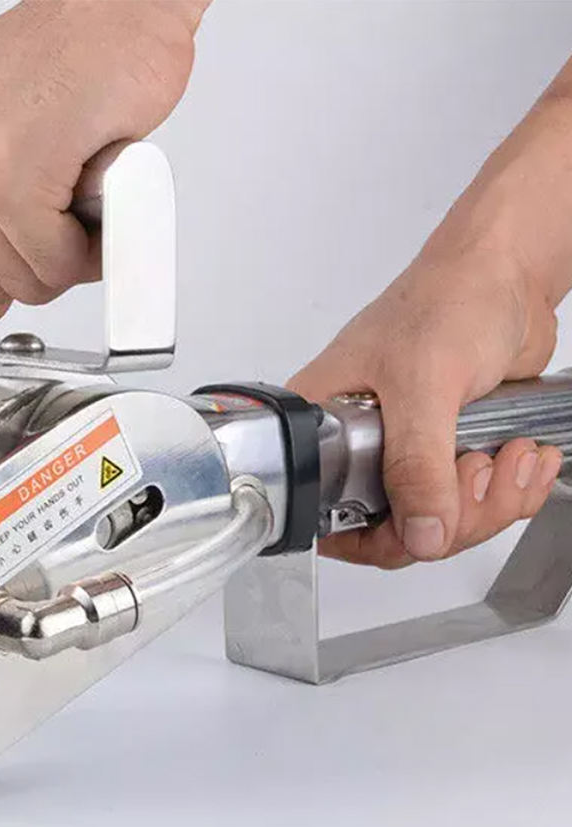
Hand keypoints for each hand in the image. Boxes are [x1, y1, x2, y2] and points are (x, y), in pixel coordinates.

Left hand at [0, 0, 207, 325]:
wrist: (114, 9)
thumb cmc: (60, 68)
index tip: (20, 237)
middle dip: (32, 263)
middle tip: (54, 204)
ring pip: (19, 283)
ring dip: (65, 252)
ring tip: (69, 185)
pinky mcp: (5, 175)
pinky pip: (55, 264)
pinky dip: (89, 243)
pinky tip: (88, 187)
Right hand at [289, 244, 562, 567]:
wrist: (507, 275)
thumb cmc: (448, 299)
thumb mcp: (424, 382)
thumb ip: (416, 464)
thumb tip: (421, 534)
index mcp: (322, 423)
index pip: (327, 513)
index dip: (377, 533)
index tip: (423, 524)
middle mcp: (357, 445)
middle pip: (393, 529)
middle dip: (453, 514)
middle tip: (478, 470)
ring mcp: (404, 451)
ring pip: (439, 522)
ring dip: (491, 502)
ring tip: (512, 456)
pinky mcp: (446, 452)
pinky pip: (473, 504)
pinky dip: (510, 491)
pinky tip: (523, 456)